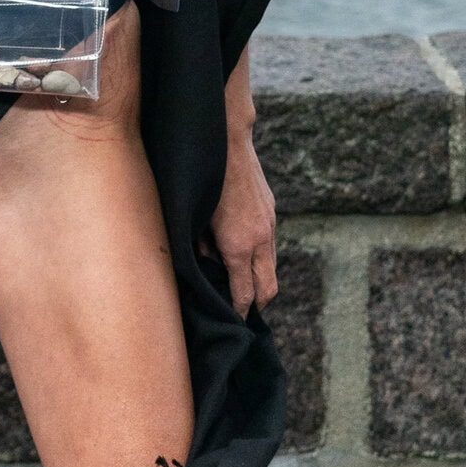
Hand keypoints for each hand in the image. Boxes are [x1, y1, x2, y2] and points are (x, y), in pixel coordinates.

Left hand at [202, 135, 276, 316]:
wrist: (226, 143)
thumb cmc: (201, 182)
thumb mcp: (194, 222)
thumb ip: (202, 250)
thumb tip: (207, 267)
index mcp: (238, 246)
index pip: (244, 293)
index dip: (238, 312)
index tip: (231, 322)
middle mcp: (260, 239)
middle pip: (267, 289)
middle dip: (256, 305)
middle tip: (241, 313)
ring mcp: (269, 225)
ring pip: (271, 268)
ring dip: (259, 282)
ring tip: (242, 288)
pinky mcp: (271, 213)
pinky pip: (270, 246)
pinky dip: (260, 259)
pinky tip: (243, 257)